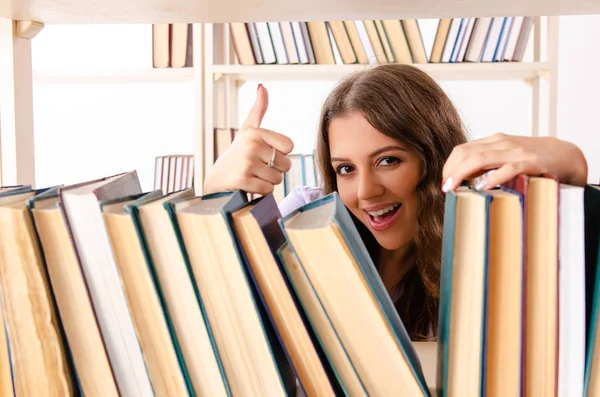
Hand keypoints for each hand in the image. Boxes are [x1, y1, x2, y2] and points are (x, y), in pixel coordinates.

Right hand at [203, 84, 293, 194]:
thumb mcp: (247, 130)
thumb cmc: (237, 154)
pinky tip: (249, 185)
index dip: (280, 154)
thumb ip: (258, 110)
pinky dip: (261, 191)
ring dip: (268, 181)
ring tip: (252, 176)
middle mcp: (251, 145)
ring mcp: (246, 163)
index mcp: (255, 132)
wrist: (216, 180)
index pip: (289, 146)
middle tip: (258, 168)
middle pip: (286, 164)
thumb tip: (262, 87)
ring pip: (278, 179)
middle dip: (275, 170)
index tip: (265, 154)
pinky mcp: (243, 180)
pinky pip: (268, 190)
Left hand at [441, 132, 587, 191]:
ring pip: (480, 159)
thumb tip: (461, 179)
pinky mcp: (529, 163)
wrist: (565, 155)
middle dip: (451, 171)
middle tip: (445, 188)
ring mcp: (514, 152)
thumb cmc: (532, 159)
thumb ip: (485, 164)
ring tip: (453, 188)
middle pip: (466, 154)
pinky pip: (506, 169)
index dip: (449, 166)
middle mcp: (501, 143)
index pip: (462, 150)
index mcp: (493, 141)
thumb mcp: (505, 156)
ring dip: (462, 174)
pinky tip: (481, 188)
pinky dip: (492, 178)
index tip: (444, 182)